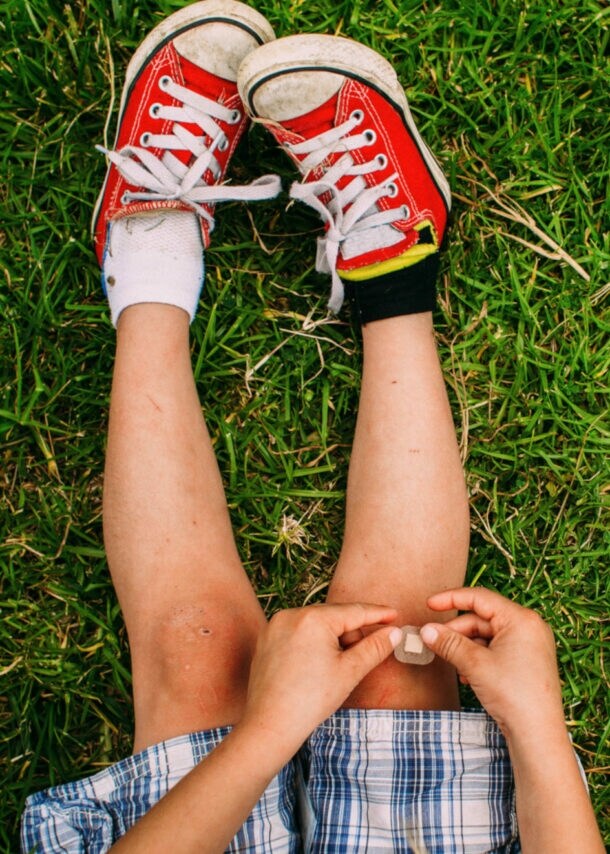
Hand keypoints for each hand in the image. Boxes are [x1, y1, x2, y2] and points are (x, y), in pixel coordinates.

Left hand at [240, 603, 400, 755]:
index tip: (394, 615)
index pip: (354, 611)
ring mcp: (275, 625)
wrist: (270, 725)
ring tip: (336, 667)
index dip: (377, 614)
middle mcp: (291, 614)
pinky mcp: (266, 638)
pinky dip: (312, 642)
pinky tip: (317, 666)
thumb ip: (374, 648)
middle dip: (352, 633)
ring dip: (332, 638)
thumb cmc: (311, 700)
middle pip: (334, 617)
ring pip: (315, 624)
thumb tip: (394, 633)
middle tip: (364, 655)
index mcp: (313, 618)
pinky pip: (297, 632)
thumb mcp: (350, 671)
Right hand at [420, 587, 564, 737]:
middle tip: (434, 642)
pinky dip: (479, 658)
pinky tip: (467, 675)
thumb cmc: (513, 695)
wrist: (538, 735)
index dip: (451, 599)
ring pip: (487, 636)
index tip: (429, 605)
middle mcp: (529, 627)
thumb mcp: (474, 664)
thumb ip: (449, 642)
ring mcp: (530, 645)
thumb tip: (426, 630)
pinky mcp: (527, 662)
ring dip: (466, 648)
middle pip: (482, 619)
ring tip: (452, 664)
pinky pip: (497, 650)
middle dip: (456, 631)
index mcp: (521, 619)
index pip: (480, 598)